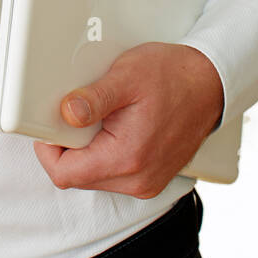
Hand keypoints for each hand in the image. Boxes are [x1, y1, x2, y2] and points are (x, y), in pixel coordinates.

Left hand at [33, 42, 223, 196]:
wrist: (210, 83)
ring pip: (94, 175)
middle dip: (69, 146)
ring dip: (87, 149)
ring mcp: (146, 182)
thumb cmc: (173, 76)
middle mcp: (138, 180)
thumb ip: (92, 99)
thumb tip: (66, 113)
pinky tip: (114, 126)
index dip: (48, 149)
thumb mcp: (126, 76)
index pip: (65, 174)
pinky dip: (105, 152)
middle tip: (77, 113)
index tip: (49, 126)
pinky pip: (113, 172)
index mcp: (127, 159)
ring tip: (100, 116)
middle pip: (77, 176)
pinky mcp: (151, 177)